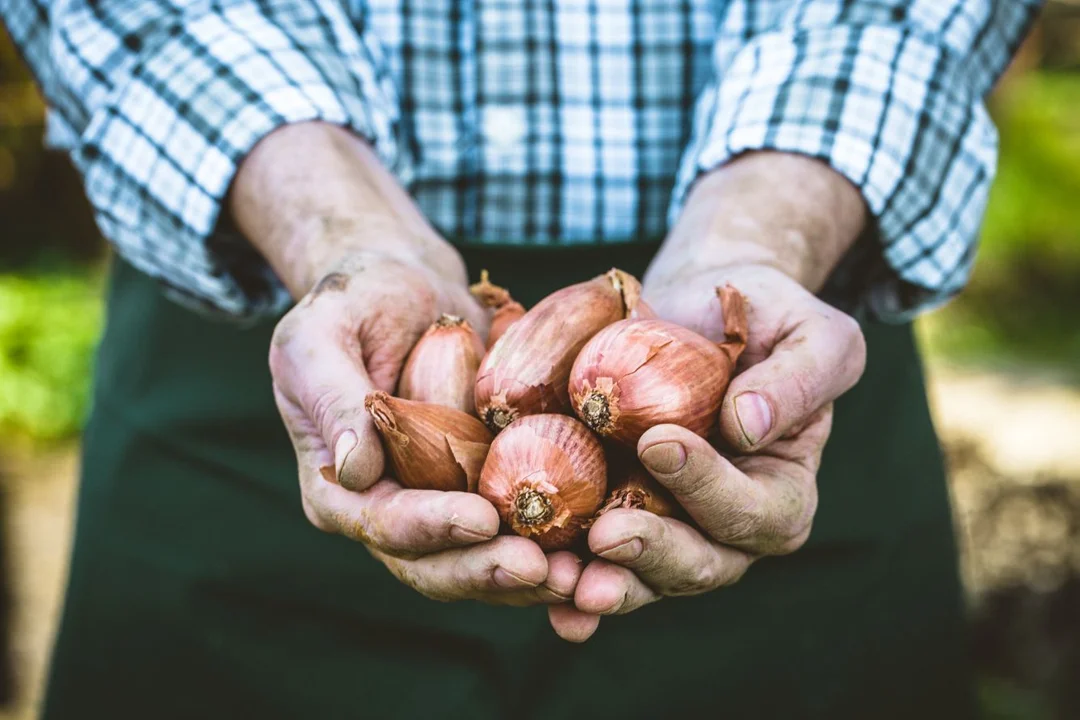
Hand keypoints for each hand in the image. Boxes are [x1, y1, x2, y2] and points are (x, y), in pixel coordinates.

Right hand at [270, 253, 583, 605]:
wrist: (410, 288)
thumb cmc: (354, 303)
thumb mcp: (319, 336)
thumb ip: (333, 398)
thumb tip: (355, 471)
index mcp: (339, 488)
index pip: (380, 523)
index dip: (429, 528)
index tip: (480, 520)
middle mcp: (393, 510)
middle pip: (435, 564)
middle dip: (488, 570)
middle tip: (543, 568)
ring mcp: (445, 504)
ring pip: (485, 559)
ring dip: (533, 574)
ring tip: (584, 573)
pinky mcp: (492, 487)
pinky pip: (524, 525)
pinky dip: (560, 541)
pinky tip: (604, 544)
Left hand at [549, 152, 867, 640]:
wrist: (698, 308)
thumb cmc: (768, 317)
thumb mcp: (812, 335)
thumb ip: (799, 380)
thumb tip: (748, 424)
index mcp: (781, 496)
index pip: (753, 512)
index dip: (708, 488)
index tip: (658, 442)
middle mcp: (725, 530)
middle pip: (695, 564)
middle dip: (649, 554)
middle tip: (606, 536)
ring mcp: (666, 528)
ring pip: (638, 576)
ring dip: (600, 584)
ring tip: (560, 579)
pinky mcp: (614, 513)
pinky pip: (590, 557)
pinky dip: (564, 579)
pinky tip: (540, 589)